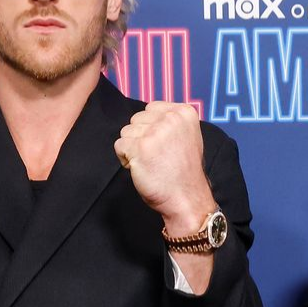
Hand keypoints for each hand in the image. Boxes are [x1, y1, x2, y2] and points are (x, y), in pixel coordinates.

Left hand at [114, 102, 215, 234]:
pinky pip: (120, 146)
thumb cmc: (184, 172)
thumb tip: (146, 118)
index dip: (151, 128)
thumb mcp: (187, 137)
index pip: (151, 109)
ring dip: (132, 148)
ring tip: (150, 163)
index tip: (163, 145)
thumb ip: (170, 123)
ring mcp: (156, 131)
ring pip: (126, 132)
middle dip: (141, 137)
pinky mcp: (141, 146)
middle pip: (137, 119)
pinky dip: (126, 159)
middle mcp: (171, 118)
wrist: (187, 198)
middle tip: (156, 157)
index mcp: (185, 113)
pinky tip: (142, 168)